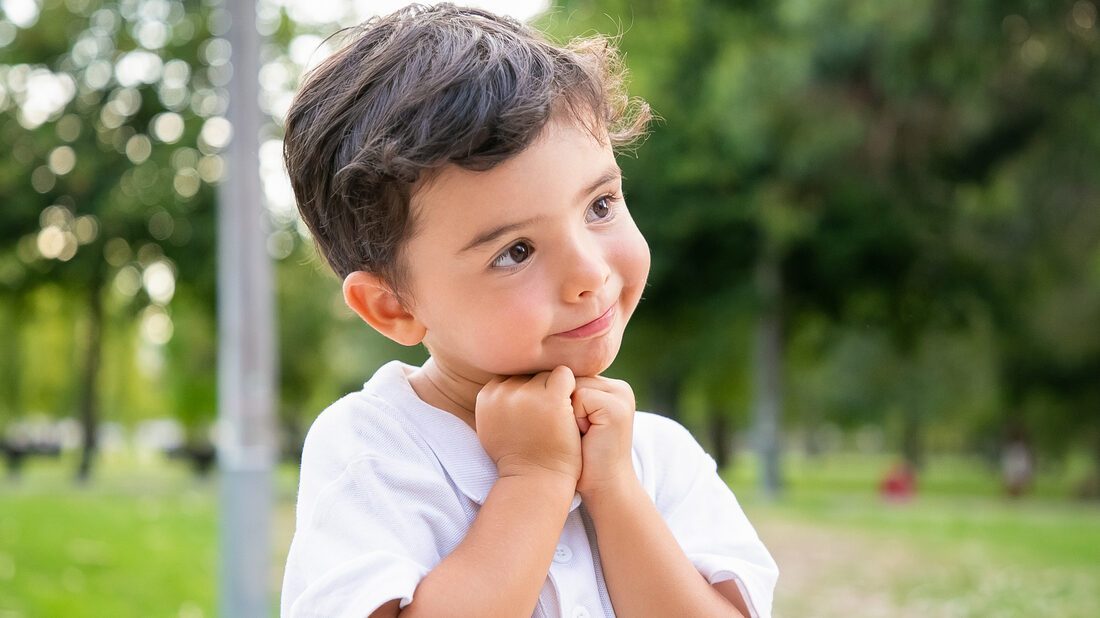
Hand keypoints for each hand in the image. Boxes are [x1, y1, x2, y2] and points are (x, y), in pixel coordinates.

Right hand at [475, 366, 581, 484]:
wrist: (535, 480)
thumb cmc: (519, 458)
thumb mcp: (493, 428)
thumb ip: (496, 404)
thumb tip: (503, 383)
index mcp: (487, 396)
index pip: (512, 378)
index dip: (526, 395)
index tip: (533, 417)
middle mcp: (503, 392)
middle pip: (529, 375)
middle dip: (539, 391)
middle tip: (547, 418)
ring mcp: (526, 394)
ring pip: (546, 374)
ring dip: (555, 391)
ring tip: (557, 417)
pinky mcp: (551, 398)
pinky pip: (564, 375)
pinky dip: (570, 388)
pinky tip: (570, 410)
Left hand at [571, 376, 635, 496]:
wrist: (604, 486)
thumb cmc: (582, 457)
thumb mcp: (574, 420)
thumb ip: (567, 395)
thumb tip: (535, 374)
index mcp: (610, 388)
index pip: (571, 376)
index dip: (559, 400)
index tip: (569, 426)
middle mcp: (619, 388)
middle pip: (570, 378)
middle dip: (563, 405)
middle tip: (578, 432)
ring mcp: (621, 395)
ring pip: (573, 386)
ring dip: (567, 412)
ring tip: (581, 434)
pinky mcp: (617, 407)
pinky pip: (580, 397)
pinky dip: (575, 418)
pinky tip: (586, 435)